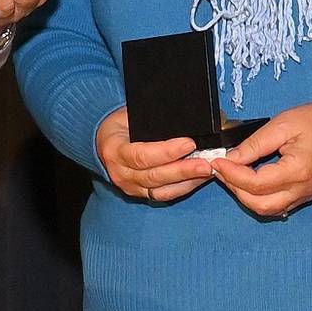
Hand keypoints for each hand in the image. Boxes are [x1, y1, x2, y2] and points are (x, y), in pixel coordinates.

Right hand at [95, 106, 212, 203]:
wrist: (103, 142)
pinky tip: (198, 179)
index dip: (167, 151)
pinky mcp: (140, 194)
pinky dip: (183, 188)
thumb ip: (152, 121)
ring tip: (207, 171)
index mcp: (115, 150)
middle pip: (154, 176)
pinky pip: (163, 195)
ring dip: (187, 181)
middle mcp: (121, 173)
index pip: (142, 155)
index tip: (189, 143)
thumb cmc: (120, 125)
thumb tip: (186, 119)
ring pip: (161, 190)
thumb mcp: (129, 115)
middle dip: (183, 170)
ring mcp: (130, 186)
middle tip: (206, 163)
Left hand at [207, 102, 311, 219]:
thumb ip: (255, 144)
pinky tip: (247, 182)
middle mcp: (301, 190)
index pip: (255, 183)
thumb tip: (230, 158)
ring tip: (231, 175)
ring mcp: (302, 196)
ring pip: (266, 210)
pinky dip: (257, 198)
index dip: (232, 174)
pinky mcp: (302, 196)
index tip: (218, 161)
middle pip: (259, 204)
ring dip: (244, 196)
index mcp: (297, 171)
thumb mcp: (282, 125)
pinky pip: (276, 207)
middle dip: (235, 189)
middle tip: (221, 170)